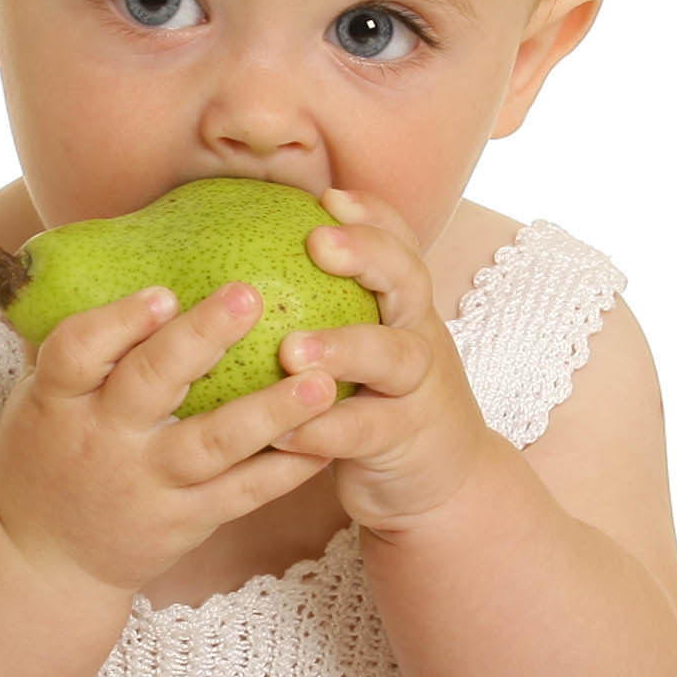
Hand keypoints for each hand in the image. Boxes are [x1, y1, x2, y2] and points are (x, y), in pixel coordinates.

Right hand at [0, 280, 333, 594]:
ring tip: (323, 380)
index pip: (76, 352)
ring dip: (271, 410)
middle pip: (151, 385)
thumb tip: (124, 253)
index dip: (117, 321)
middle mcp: (102, 441)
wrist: (45, 564)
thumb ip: (80, 346)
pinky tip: (327, 437)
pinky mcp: (184, 523)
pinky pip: (242, 494)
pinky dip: (286, 468)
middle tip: (249, 295)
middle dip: (200, 339)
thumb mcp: (39, 400)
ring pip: (213, 445)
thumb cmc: (48, 460)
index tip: (163, 291)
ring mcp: (146, 486)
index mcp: (58, 402)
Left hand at [272, 186, 511, 533]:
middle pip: (409, 281)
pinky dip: (325, 430)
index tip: (326, 196)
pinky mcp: (409, 441)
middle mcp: (420, 337)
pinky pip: (366, 431)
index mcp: (403, 308)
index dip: (371, 216)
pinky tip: (281, 432)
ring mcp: (421, 389)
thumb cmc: (378, 403)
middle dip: (367, 254)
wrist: (445, 481)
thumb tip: (230, 271)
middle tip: (316, 242)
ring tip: (290, 349)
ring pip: (394, 356)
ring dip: (345, 347)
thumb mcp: (364, 349)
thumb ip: (320, 310)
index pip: (398, 245)